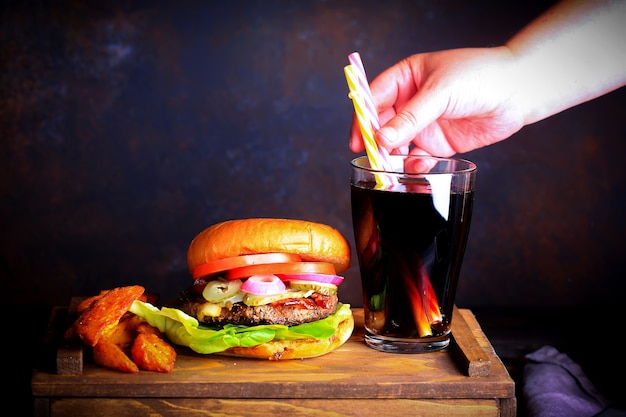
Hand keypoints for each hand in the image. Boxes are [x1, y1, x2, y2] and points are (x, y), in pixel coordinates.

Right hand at [349, 47, 526, 156]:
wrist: (518, 92)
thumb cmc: (480, 76)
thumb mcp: (439, 92)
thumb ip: (409, 117)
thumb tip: (380, 138)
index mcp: (407, 78)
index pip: (374, 97)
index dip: (362, 117)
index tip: (358, 137)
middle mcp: (412, 101)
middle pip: (382, 124)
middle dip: (375, 141)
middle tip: (372, 158)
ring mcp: (425, 124)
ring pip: (397, 144)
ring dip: (392, 157)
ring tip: (391, 168)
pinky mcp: (439, 144)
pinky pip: (418, 159)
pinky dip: (413, 167)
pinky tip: (417, 169)